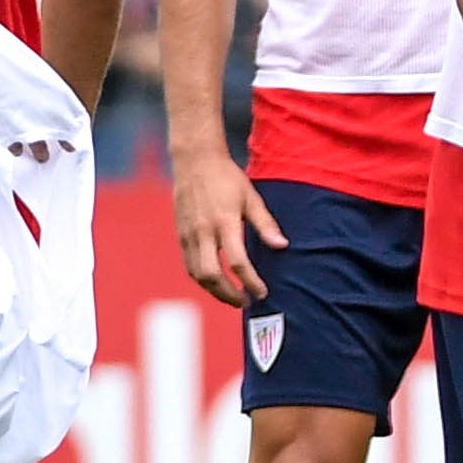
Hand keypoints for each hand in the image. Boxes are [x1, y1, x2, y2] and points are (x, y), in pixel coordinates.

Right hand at [170, 149, 278, 306]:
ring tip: (233, 297)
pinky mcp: (180, 235)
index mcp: (224, 222)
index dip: (252, 281)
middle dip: (230, 295)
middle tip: (246, 302)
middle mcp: (204, 231)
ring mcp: (189, 234)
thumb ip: (266, 224)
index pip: (239, 261)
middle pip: (213, 275)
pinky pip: (189, 265)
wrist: (195, 161)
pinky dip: (203, 279)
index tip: (263, 292)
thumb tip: (282, 246)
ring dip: (215, 291)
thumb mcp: (251, 197)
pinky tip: (216, 282)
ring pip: (198, 275)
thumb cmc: (227, 178)